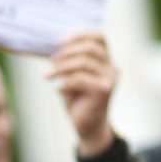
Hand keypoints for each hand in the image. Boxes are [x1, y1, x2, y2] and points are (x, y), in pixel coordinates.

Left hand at [47, 30, 116, 155]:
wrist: (87, 127)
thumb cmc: (79, 101)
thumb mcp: (73, 77)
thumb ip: (70, 62)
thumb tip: (55, 48)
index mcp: (107, 61)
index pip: (100, 37)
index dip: (81, 34)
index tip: (61, 41)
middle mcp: (112, 68)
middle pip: (90, 48)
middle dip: (67, 52)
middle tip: (52, 61)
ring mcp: (110, 79)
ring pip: (83, 63)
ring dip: (61, 67)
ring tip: (48, 75)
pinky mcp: (103, 90)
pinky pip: (79, 79)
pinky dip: (65, 82)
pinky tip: (58, 89)